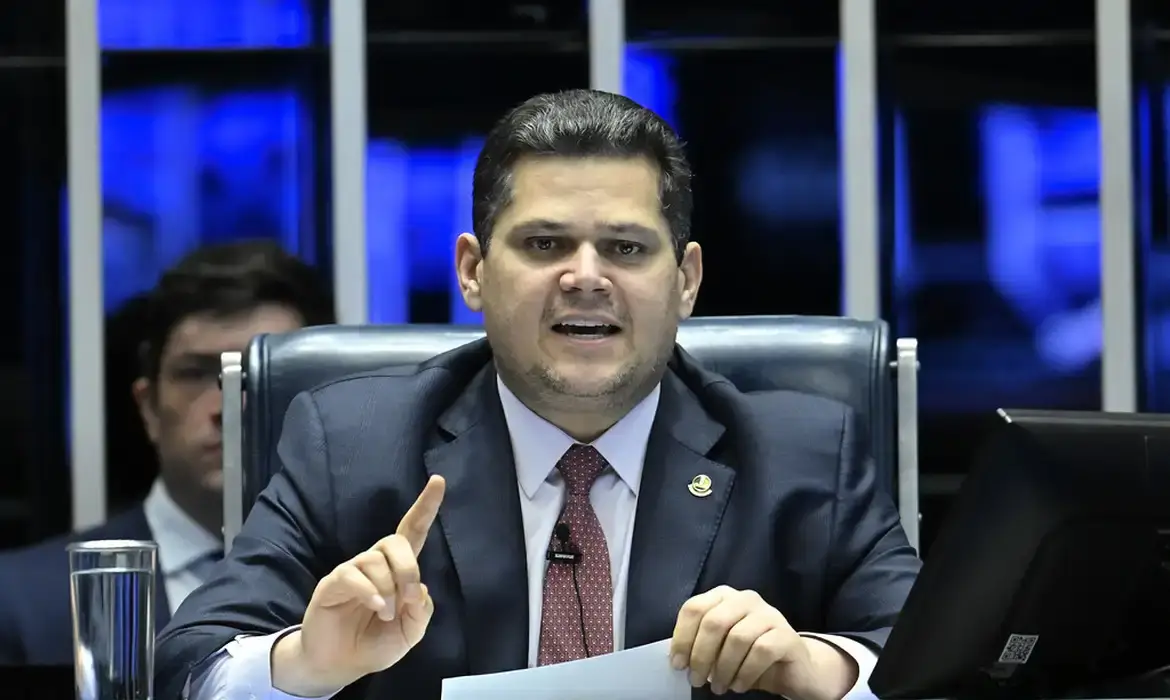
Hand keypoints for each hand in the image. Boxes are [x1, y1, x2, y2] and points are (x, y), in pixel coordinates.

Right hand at [273, 475, 445, 695]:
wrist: (341, 665)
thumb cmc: (376, 642)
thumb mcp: (411, 631)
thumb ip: (421, 610)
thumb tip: (418, 588)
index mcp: (397, 569)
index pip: (413, 530)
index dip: (426, 506)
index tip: (439, 481)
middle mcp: (375, 563)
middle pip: (395, 542)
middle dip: (408, 569)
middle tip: (407, 599)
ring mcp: (353, 571)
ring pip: (375, 560)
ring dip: (388, 589)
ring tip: (386, 615)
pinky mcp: (332, 583)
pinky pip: (353, 575)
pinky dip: (370, 592)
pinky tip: (377, 609)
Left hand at [669, 586, 855, 698]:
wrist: (794, 667)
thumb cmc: (748, 656)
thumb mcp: (720, 647)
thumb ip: (700, 643)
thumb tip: (677, 657)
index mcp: (724, 597)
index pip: (694, 608)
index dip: (682, 637)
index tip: (678, 664)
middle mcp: (746, 599)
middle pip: (714, 622)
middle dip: (701, 655)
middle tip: (696, 680)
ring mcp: (769, 614)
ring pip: (737, 638)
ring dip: (723, 668)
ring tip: (719, 687)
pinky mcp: (787, 634)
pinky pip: (761, 651)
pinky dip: (745, 672)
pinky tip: (739, 685)